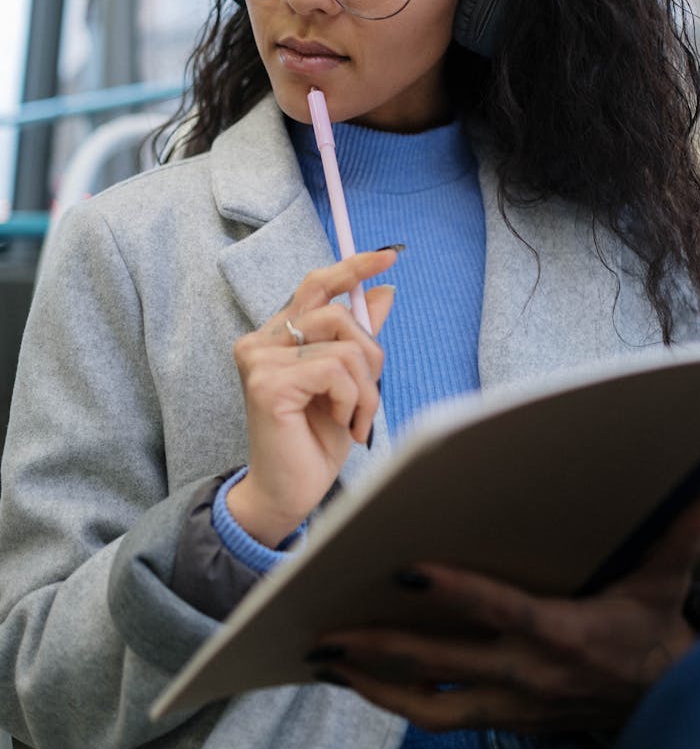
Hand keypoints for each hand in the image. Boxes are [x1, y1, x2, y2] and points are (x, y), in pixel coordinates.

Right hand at [228, 249, 397, 546]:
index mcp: (278, 336)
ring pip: (343, 346)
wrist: (289, 492)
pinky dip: (352, 399)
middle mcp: (261, 341)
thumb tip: (383, 293)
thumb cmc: (315, 439)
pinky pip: (335, 371)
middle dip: (370, 355)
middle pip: (338, 314)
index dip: (353, 268)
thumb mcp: (349, 383)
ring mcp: (260, 360)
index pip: (316, 285)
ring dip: (365, 388)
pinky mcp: (268, 383)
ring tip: (355, 419)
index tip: (389, 256)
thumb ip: (359, 338)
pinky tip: (342, 423)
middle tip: (369, 396)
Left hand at [310, 492, 699, 733]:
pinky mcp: (504, 718)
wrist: (663, 705)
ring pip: (430, 706)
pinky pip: (441, 717)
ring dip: (375, 686)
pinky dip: (397, 702)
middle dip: (380, 649)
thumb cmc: (651, 637)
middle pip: (442, 665)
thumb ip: (675, 540)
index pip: (499, 610)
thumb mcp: (663, 586)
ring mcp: (510, 702)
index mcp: (559, 633)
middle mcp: (525, 672)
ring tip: (327, 661)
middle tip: (326, 631)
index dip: (454, 593)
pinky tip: (361, 683)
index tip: (407, 570)